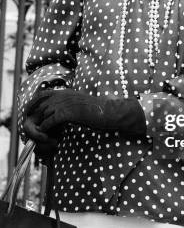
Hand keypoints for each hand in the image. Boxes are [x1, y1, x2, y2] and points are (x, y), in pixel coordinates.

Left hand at [25, 89, 145, 137]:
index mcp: (66, 92)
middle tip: (36, 129)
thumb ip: (69, 105)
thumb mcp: (80, 104)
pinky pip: (49, 121)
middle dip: (36, 117)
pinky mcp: (67, 113)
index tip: (31, 113)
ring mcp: (65, 103)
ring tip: (41, 135)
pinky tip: (48, 135)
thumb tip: (61, 112)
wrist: (109, 112)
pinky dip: (46, 129)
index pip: (42, 94)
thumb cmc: (97, 111)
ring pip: (43, 114)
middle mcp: (63, 95)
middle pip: (40, 105)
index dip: (34, 104)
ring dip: (41, 125)